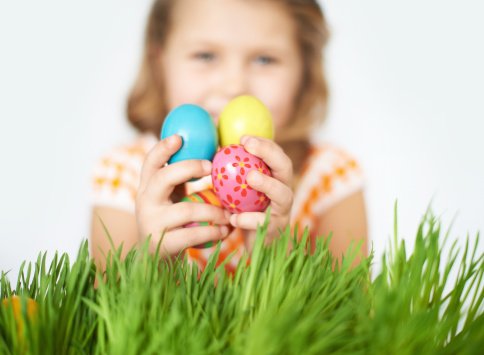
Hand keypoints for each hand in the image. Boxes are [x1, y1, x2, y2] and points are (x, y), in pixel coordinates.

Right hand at [136, 135, 230, 256]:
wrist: (154, 261)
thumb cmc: (171, 222)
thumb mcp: (171, 198)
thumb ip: (182, 179)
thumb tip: (212, 151)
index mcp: (147, 187)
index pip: (150, 162)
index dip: (163, 148)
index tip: (179, 137)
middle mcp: (145, 202)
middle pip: (163, 177)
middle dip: (189, 168)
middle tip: (212, 167)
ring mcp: (152, 223)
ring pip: (185, 210)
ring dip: (214, 210)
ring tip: (230, 213)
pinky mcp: (163, 244)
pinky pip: (192, 235)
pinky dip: (213, 232)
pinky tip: (226, 231)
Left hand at [230, 136, 293, 250]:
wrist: (255, 247)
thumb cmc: (243, 212)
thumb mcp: (238, 190)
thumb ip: (231, 172)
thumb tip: (212, 148)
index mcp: (275, 178)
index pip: (275, 153)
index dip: (263, 143)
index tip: (243, 138)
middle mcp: (284, 191)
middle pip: (285, 167)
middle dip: (269, 153)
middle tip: (249, 147)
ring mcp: (283, 211)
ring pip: (283, 195)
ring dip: (267, 184)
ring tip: (250, 177)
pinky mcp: (276, 231)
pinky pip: (265, 223)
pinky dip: (249, 219)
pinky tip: (233, 218)